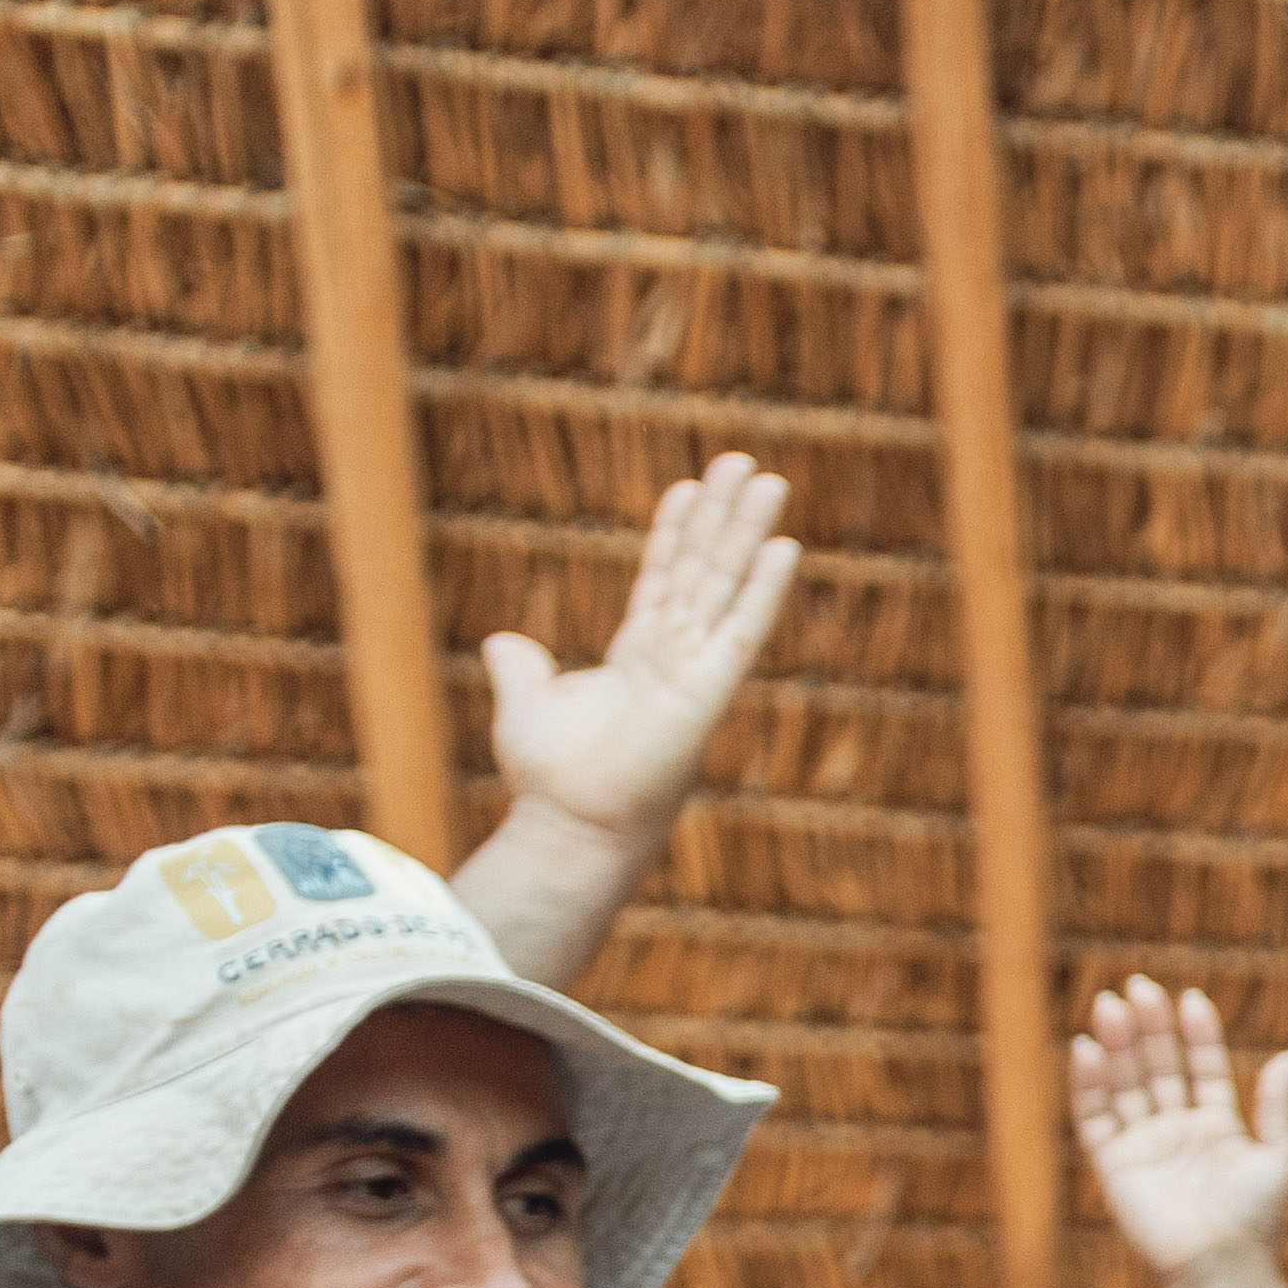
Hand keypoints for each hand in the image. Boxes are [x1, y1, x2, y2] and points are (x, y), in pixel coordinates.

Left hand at [482, 456, 800, 852]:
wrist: (573, 823)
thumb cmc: (552, 777)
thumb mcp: (525, 702)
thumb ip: (520, 666)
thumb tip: (504, 640)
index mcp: (637, 656)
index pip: (664, 579)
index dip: (676, 531)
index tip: (692, 486)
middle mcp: (675, 656)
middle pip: (705, 569)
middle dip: (725, 515)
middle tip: (747, 464)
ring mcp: (697, 670)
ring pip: (726, 584)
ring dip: (749, 531)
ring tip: (770, 481)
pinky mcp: (710, 689)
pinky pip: (743, 628)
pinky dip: (763, 587)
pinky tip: (783, 545)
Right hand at [1067, 979, 1287, 1279]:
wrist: (1221, 1265)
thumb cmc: (1257, 1218)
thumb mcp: (1281, 1156)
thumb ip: (1279, 1104)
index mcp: (1218, 1127)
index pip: (1202, 1067)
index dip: (1197, 1034)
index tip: (1191, 1000)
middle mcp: (1177, 1131)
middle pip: (1158, 1066)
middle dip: (1149, 1028)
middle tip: (1139, 987)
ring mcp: (1143, 1145)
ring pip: (1125, 1083)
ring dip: (1118, 1044)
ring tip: (1112, 1005)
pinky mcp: (1113, 1164)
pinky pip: (1094, 1116)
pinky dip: (1089, 1082)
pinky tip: (1088, 1047)